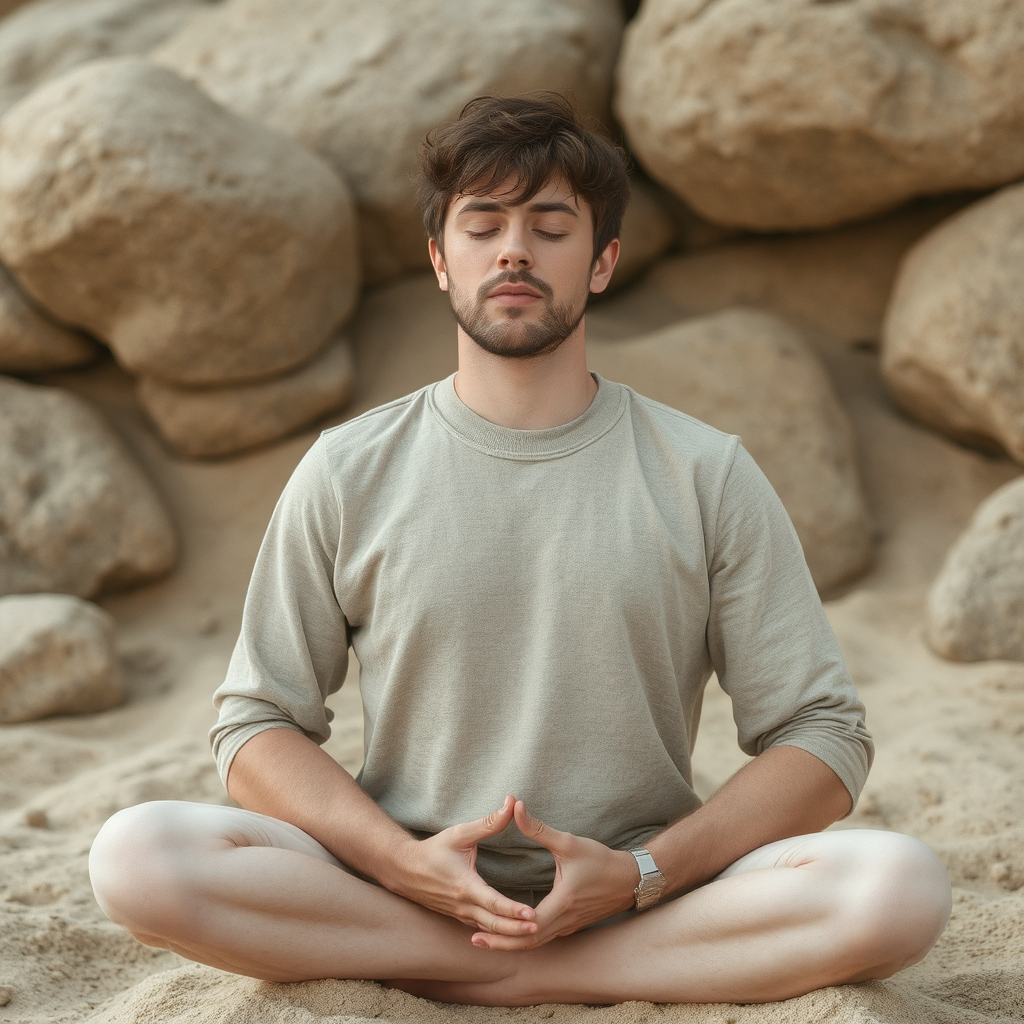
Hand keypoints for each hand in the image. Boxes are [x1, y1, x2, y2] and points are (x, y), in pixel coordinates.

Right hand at [386, 795, 538, 938]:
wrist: (405, 870)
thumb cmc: (434, 850)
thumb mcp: (459, 833)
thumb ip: (488, 822)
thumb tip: (512, 803)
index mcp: (464, 885)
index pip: (493, 902)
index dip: (513, 910)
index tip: (532, 914)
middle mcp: (463, 905)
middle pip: (493, 923)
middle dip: (516, 928)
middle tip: (540, 927)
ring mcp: (460, 914)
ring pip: (488, 930)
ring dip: (509, 934)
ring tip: (533, 933)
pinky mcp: (459, 917)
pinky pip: (481, 929)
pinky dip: (498, 934)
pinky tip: (513, 933)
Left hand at [469, 800, 637, 950]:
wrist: (630, 879)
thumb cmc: (601, 860)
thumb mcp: (569, 843)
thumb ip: (538, 828)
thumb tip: (515, 807)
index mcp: (562, 903)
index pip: (527, 926)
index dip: (502, 930)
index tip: (479, 929)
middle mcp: (564, 921)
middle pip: (528, 942)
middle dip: (501, 943)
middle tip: (473, 941)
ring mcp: (569, 926)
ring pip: (536, 943)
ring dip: (512, 943)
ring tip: (487, 940)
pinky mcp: (571, 924)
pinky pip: (545, 938)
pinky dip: (526, 939)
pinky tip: (513, 932)